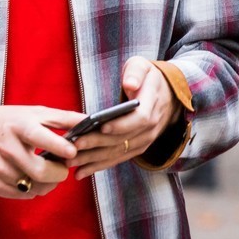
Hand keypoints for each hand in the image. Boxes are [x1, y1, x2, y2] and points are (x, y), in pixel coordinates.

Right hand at [0, 104, 84, 198]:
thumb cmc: (8, 122)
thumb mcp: (34, 113)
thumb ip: (64, 118)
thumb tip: (90, 120)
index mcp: (20, 127)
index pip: (42, 138)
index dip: (60, 148)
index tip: (72, 153)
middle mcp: (8, 149)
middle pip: (41, 172)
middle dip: (59, 173)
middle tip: (63, 167)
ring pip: (34, 187)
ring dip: (48, 183)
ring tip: (48, 172)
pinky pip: (23, 195)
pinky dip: (34, 189)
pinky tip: (33, 178)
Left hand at [66, 58, 181, 179]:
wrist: (167, 96)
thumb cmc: (147, 78)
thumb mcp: (143, 66)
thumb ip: (136, 73)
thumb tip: (130, 84)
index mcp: (152, 104)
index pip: (140, 118)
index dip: (122, 124)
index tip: (102, 126)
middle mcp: (151, 127)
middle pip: (123, 140)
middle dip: (97, 144)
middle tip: (74, 146)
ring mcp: (145, 140)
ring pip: (118, 153)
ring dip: (94, 160)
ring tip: (71, 163)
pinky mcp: (137, 148)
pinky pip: (118, 159)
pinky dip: (99, 166)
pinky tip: (81, 172)